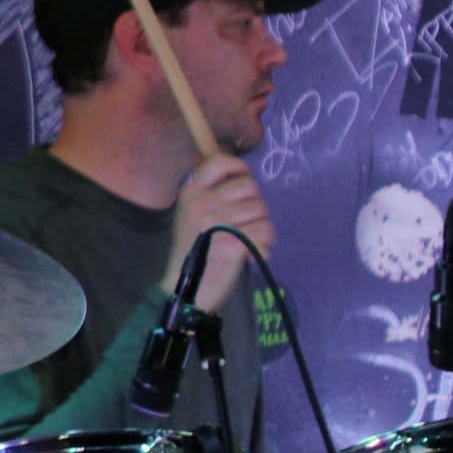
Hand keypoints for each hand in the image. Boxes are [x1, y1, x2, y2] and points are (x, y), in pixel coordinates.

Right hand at [168, 154, 275, 309]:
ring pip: (261, 209)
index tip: (243, 183)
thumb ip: (209, 192)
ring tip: (247, 241)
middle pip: (249, 186)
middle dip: (254, 204)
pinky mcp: (233, 243)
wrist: (187, 290)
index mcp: (191, 193)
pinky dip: (265, 245)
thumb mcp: (191, 214)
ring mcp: (217, 222)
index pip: (220, 161)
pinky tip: (252, 253)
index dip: (239, 168)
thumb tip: (233, 168)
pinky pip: (266, 231)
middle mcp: (203, 203)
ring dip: (261, 227)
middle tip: (244, 223)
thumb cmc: (193, 252)